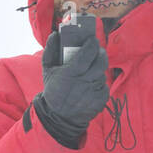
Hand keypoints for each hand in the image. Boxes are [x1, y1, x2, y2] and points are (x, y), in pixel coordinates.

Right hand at [33, 30, 109, 145]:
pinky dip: (99, 84)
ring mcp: (94, 93)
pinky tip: (91, 85)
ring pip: (103, 74)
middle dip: (100, 53)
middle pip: (101, 61)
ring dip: (98, 70)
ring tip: (90, 71)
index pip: (89, 52)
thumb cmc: (53, 91)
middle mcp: (85, 82)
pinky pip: (104, 86)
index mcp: (71, 73)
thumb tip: (55, 34)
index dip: (92, 44)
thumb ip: (50, 50)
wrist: (60, 117)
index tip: (92, 39)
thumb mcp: (47, 70)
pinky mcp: (101, 101)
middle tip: (97, 51)